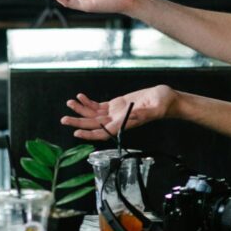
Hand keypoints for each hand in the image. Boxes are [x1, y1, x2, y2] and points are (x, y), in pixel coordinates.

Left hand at [61, 85, 176, 140]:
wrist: (166, 98)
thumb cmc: (163, 103)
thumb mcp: (155, 107)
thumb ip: (143, 113)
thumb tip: (129, 116)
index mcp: (125, 123)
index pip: (103, 132)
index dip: (89, 133)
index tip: (76, 132)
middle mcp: (118, 120)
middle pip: (94, 124)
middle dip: (78, 121)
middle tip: (63, 119)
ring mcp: (116, 113)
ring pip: (94, 114)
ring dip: (81, 110)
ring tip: (69, 103)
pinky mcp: (116, 105)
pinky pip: (99, 106)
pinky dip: (88, 102)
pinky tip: (80, 97)